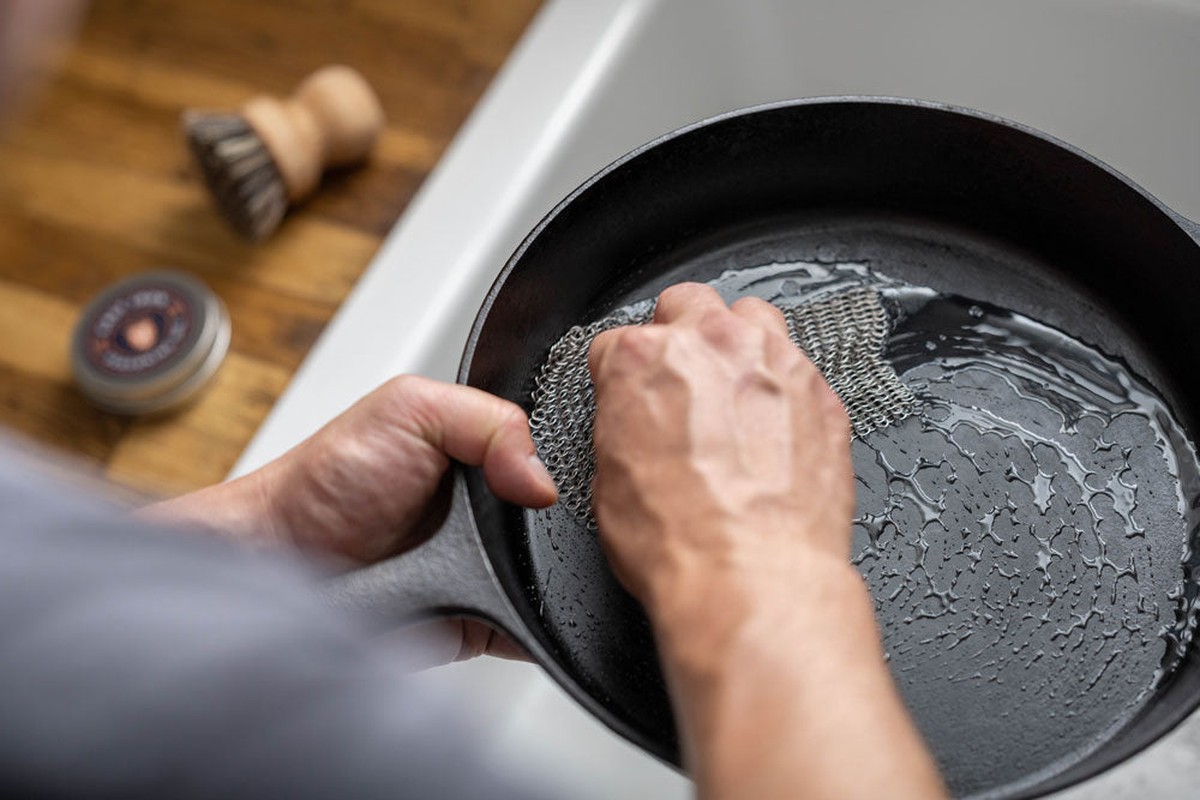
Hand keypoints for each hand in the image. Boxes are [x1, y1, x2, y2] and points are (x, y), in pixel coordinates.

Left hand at [140, 375, 556, 661]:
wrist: (283, 567)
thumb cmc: (327, 483)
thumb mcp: (407, 409)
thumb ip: (486, 419)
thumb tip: (543, 479)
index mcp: (484, 450)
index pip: (554, 450)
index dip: (566, 456)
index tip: (549, 471)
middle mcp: (495, 507)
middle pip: (566, 513)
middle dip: (559, 517)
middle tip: (519, 517)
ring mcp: (493, 563)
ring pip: (559, 569)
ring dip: (546, 567)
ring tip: (502, 557)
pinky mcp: (488, 618)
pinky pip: (534, 621)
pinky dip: (536, 616)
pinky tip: (516, 600)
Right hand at [587, 283, 944, 799]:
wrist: (752, 578)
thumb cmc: (679, 543)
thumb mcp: (608, 484)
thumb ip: (621, 428)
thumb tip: (635, 429)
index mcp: (642, 360)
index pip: (618, 342)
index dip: (620, 375)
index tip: (629, 399)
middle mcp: (712, 345)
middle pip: (689, 303)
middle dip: (680, 334)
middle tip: (681, 381)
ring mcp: (774, 364)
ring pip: (755, 316)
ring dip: (739, 345)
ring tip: (734, 393)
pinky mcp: (823, 395)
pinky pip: (801, 369)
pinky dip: (785, 391)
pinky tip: (776, 430)